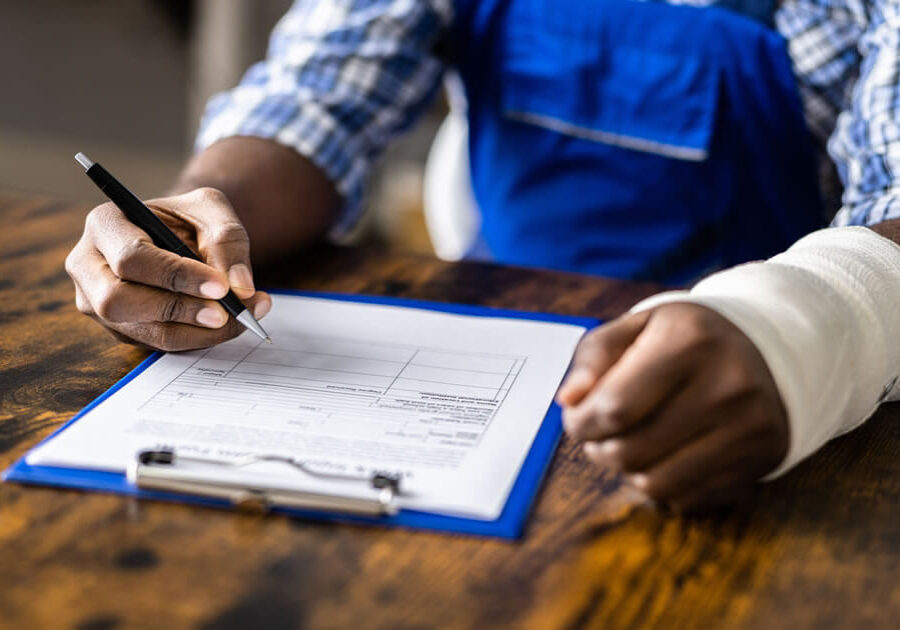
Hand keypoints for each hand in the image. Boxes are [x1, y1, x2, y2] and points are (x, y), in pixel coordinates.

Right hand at [65, 187, 271, 350]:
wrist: (185, 237)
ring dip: (196, 331)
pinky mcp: (120, 329)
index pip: (131, 257)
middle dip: (178, 310)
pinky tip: (226, 324)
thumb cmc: (192, 220)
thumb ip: (228, 241)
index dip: (176, 276)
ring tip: (239, 318)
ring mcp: (98, 303)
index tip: (221, 286)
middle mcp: (89, 266)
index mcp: (105, 224)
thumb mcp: (213, 212)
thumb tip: (240, 287)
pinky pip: (158, 344)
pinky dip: (197, 337)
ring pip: (142, 331)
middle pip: (117, 302)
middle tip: (225, 312)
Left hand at [557, 303, 787, 511]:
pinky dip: (662, 485)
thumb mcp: (639, 326)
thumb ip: (595, 356)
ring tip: (627, 445)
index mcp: (690, 341)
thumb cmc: (686, 338)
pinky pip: (687, 497)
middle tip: (600, 433)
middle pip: (631, 451)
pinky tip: (664, 456)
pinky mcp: (762, 458)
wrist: (771, 348)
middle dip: (599, 448)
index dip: (581, 422)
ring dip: (627, 472)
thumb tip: (568, 400)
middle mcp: (727, 386)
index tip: (577, 417)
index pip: (615, 408)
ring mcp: (750, 426)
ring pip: (655, 483)